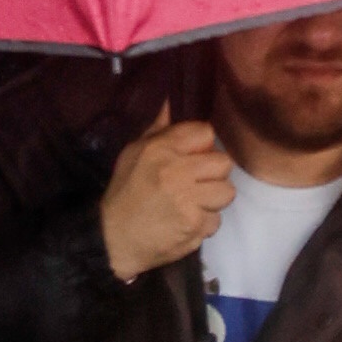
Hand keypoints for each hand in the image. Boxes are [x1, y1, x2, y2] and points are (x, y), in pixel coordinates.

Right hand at [98, 113, 236, 282]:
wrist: (114, 238)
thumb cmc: (125, 192)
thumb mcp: (133, 153)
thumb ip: (158, 129)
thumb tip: (171, 102)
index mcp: (162, 149)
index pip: (205, 133)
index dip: (203, 144)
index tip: (195, 155)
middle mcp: (178, 173)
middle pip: (223, 163)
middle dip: (213, 172)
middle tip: (198, 181)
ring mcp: (189, 202)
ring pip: (226, 192)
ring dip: (213, 199)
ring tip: (195, 202)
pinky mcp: (195, 227)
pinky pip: (216, 220)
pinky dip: (205, 222)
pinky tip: (188, 221)